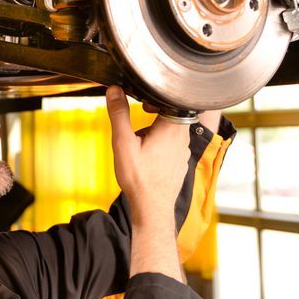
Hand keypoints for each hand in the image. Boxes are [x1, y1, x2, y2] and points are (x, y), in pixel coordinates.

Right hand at [105, 86, 190, 221]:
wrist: (152, 208)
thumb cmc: (139, 178)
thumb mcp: (123, 143)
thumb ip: (119, 114)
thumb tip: (114, 90)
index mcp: (172, 127)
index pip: (169, 100)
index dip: (155, 98)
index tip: (142, 104)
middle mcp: (183, 137)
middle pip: (171, 114)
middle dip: (154, 114)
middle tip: (139, 121)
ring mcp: (184, 151)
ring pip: (171, 130)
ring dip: (156, 130)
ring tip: (141, 142)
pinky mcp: (181, 162)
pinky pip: (172, 145)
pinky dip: (161, 145)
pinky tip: (148, 157)